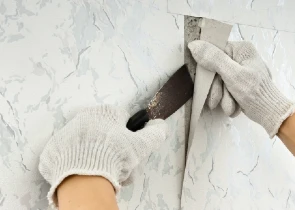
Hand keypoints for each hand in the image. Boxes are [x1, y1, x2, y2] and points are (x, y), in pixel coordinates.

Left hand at [38, 105, 166, 206]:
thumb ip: (155, 132)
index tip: (129, 149)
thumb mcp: (142, 145)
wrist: (82, 178)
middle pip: (105, 133)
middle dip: (113, 147)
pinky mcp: (54, 150)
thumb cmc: (113, 157)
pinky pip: (70, 155)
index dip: (129, 136)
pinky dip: (78, 163)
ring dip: (96, 155)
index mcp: (105, 113)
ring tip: (102, 171)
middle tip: (117, 164)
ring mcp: (66, 133)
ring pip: (88, 144)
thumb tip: (160, 124)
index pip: (122, 119)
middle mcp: (84, 118)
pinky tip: (85, 173)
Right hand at [188, 40, 294, 136]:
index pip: (215, 51)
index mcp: (241, 49)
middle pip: (216, 69)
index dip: (208, 67)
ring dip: (223, 97)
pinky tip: (234, 106)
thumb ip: (213, 59)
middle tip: (217, 101)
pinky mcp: (240, 82)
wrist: (270, 113)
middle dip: (217, 89)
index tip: (206, 81)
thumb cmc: (255, 92)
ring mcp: (240, 70)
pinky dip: (228, 99)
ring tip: (230, 106)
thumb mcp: (232, 75)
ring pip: (220, 81)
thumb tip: (194, 44)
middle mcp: (241, 56)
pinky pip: (226, 88)